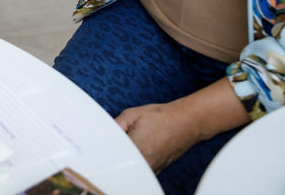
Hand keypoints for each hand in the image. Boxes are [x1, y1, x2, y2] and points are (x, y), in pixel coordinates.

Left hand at [116, 78, 250, 173]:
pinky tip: (138, 149)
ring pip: (131, 168)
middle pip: (121, 164)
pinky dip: (136, 161)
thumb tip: (104, 133)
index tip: (98, 146)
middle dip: (115, 153)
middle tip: (114, 142)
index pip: (112, 156)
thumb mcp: (132, 114)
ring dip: (126, 158)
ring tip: (131, 143)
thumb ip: (114, 125)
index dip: (104, 150)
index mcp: (137, 149)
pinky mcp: (157, 170)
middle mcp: (145, 163)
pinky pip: (141, 169)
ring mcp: (153, 169)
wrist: (186, 121)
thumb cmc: (162, 117)